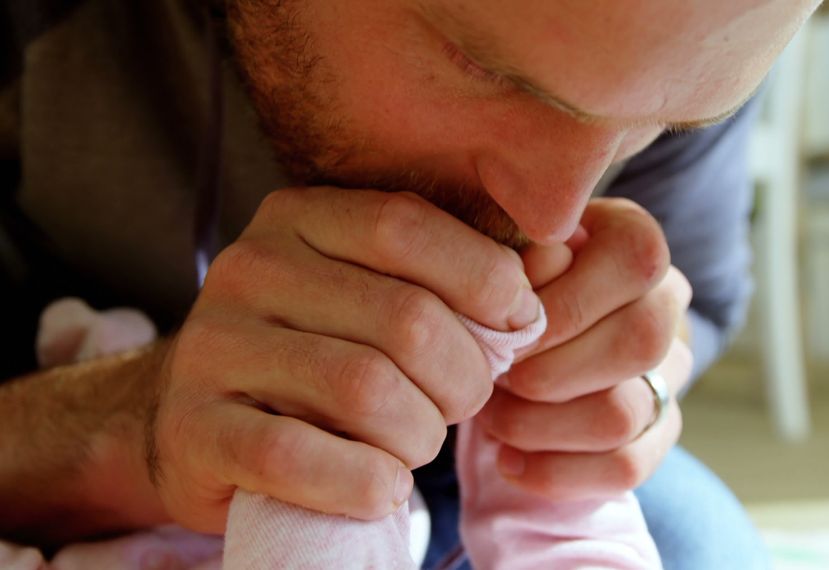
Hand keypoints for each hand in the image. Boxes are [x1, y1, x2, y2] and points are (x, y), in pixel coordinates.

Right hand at [150, 187, 540, 531]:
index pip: (408, 226)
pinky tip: (382, 484)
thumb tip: (557, 262)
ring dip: (419, 435)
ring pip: (366, 391)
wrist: (204, 423)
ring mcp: (212, 347)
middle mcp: (248, 268)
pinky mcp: (195, 426)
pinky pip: (303, 457)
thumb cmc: (322, 355)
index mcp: (299, 217)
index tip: (519, 326)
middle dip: (463, 378)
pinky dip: (367, 482)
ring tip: (415, 443)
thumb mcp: (378, 293)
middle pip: (405, 320)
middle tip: (461, 405)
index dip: (485, 280)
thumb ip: (455, 273)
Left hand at [475, 198, 692, 500]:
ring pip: (624, 414)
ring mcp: (671, 372)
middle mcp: (669, 304)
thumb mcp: (506, 248)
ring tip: (492, 418)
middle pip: (638, 344)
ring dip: (540, 425)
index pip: (633, 266)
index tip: (502, 332)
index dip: (562, 306)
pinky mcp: (661, 430)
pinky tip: (508, 460)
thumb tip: (522, 278)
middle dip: (547, 373)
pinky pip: (626, 467)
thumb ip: (514, 250)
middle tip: (494, 379)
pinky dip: (556, 472)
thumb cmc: (509, 280)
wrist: (533, 328)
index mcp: (638, 242)